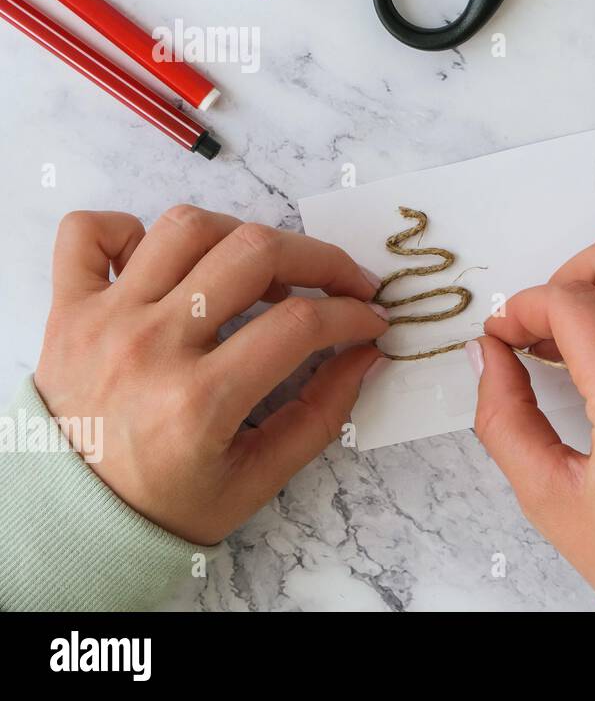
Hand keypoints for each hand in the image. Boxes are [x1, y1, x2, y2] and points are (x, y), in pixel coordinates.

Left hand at [33, 205, 388, 544]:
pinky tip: (164, 262)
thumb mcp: (258, 479)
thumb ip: (321, 415)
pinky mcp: (67, 308)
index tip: (371, 319)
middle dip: (320, 259)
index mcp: (199, 402)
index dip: (352, 313)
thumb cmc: (166, 505)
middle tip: (343, 282)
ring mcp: (103, 320)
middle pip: (253, 252)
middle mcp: (149, 347)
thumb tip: (366, 353)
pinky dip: (128, 228)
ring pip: (185, 227)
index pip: (299, 323)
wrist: (71, 524)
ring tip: (261, 273)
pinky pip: (88, 232)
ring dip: (240, 236)